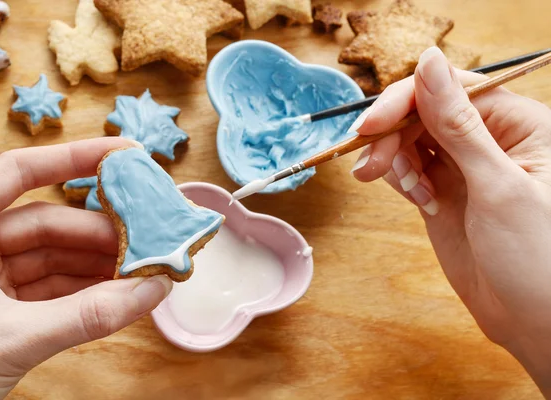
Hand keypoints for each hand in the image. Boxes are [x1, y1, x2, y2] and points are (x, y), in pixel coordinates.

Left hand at [0, 138, 172, 399]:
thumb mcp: (9, 337)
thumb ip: (86, 315)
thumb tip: (153, 290)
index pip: (18, 172)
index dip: (74, 157)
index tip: (124, 155)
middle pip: (47, 221)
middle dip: (99, 233)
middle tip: (148, 241)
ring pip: (52, 258)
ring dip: (97, 265)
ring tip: (141, 271)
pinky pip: (50, 289)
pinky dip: (84, 292)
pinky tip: (117, 293)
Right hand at [351, 47, 550, 395]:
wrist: (534, 322)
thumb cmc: (538, 258)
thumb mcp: (496, 185)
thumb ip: (457, 124)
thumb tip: (428, 61)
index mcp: (518, 124)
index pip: (451, 90)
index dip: (406, 100)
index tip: (370, 125)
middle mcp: (490, 139)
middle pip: (423, 113)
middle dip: (392, 135)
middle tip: (369, 167)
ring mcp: (464, 167)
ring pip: (411, 139)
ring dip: (393, 158)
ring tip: (401, 188)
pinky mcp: (444, 191)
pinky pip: (409, 168)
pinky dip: (400, 178)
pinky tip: (417, 199)